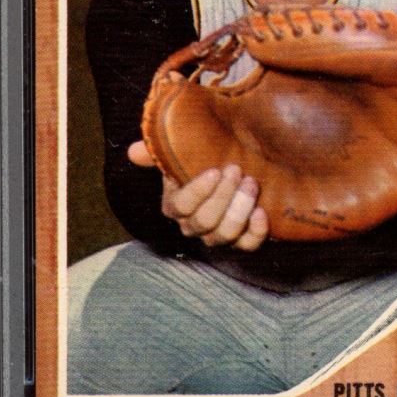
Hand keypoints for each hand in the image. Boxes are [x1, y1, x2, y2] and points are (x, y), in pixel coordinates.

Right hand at [128, 141, 268, 251]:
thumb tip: (133, 151)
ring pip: (224, 235)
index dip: (197, 192)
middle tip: (236, 171)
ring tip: (251, 185)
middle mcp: (193, 226)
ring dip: (239, 210)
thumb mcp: (180, 152)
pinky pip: (248, 245)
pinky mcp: (242, 241)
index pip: (179, 207)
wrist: (235, 171)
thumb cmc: (202, 161)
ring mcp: (217, 236)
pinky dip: (256, 232)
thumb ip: (156, 151)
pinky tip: (262, 212)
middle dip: (222, 197)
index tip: (215, 171)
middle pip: (203, 222)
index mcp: (175, 205)